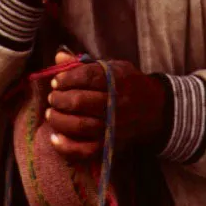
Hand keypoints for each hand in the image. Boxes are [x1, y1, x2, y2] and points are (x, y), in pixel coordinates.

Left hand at [45, 52, 166, 159]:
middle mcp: (116, 104)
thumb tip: (58, 55)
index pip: (86, 77)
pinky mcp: (110, 145)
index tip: (56, 81)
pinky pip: (86, 150)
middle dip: (59, 99)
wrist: (155, 110)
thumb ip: (83, 64)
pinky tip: (55, 137)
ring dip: (58, 119)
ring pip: (79, 125)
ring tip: (51, 113)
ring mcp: (113, 127)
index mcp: (117, 80)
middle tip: (53, 97)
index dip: (66, 79)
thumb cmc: (126, 85)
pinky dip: (67, 146)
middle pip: (79, 101)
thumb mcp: (111, 68)